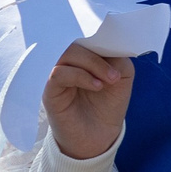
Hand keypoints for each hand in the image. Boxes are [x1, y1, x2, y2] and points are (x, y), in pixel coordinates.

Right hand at [44, 45, 132, 161]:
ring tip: (109, 80)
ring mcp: (56, 75)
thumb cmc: (108, 105)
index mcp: (83, 56)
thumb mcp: (121, 77)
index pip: (85, 34)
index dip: (101, 37)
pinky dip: (80, 75)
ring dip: (92, 64)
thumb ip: (118, 57)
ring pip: (66, 53)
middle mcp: (67, 62)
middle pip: (75, 42)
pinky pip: (58, 73)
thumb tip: (110, 43)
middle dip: (98, 55)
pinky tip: (97, 86)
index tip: (118, 46)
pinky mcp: (49, 90)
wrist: (99, 136)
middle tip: (115, 75)